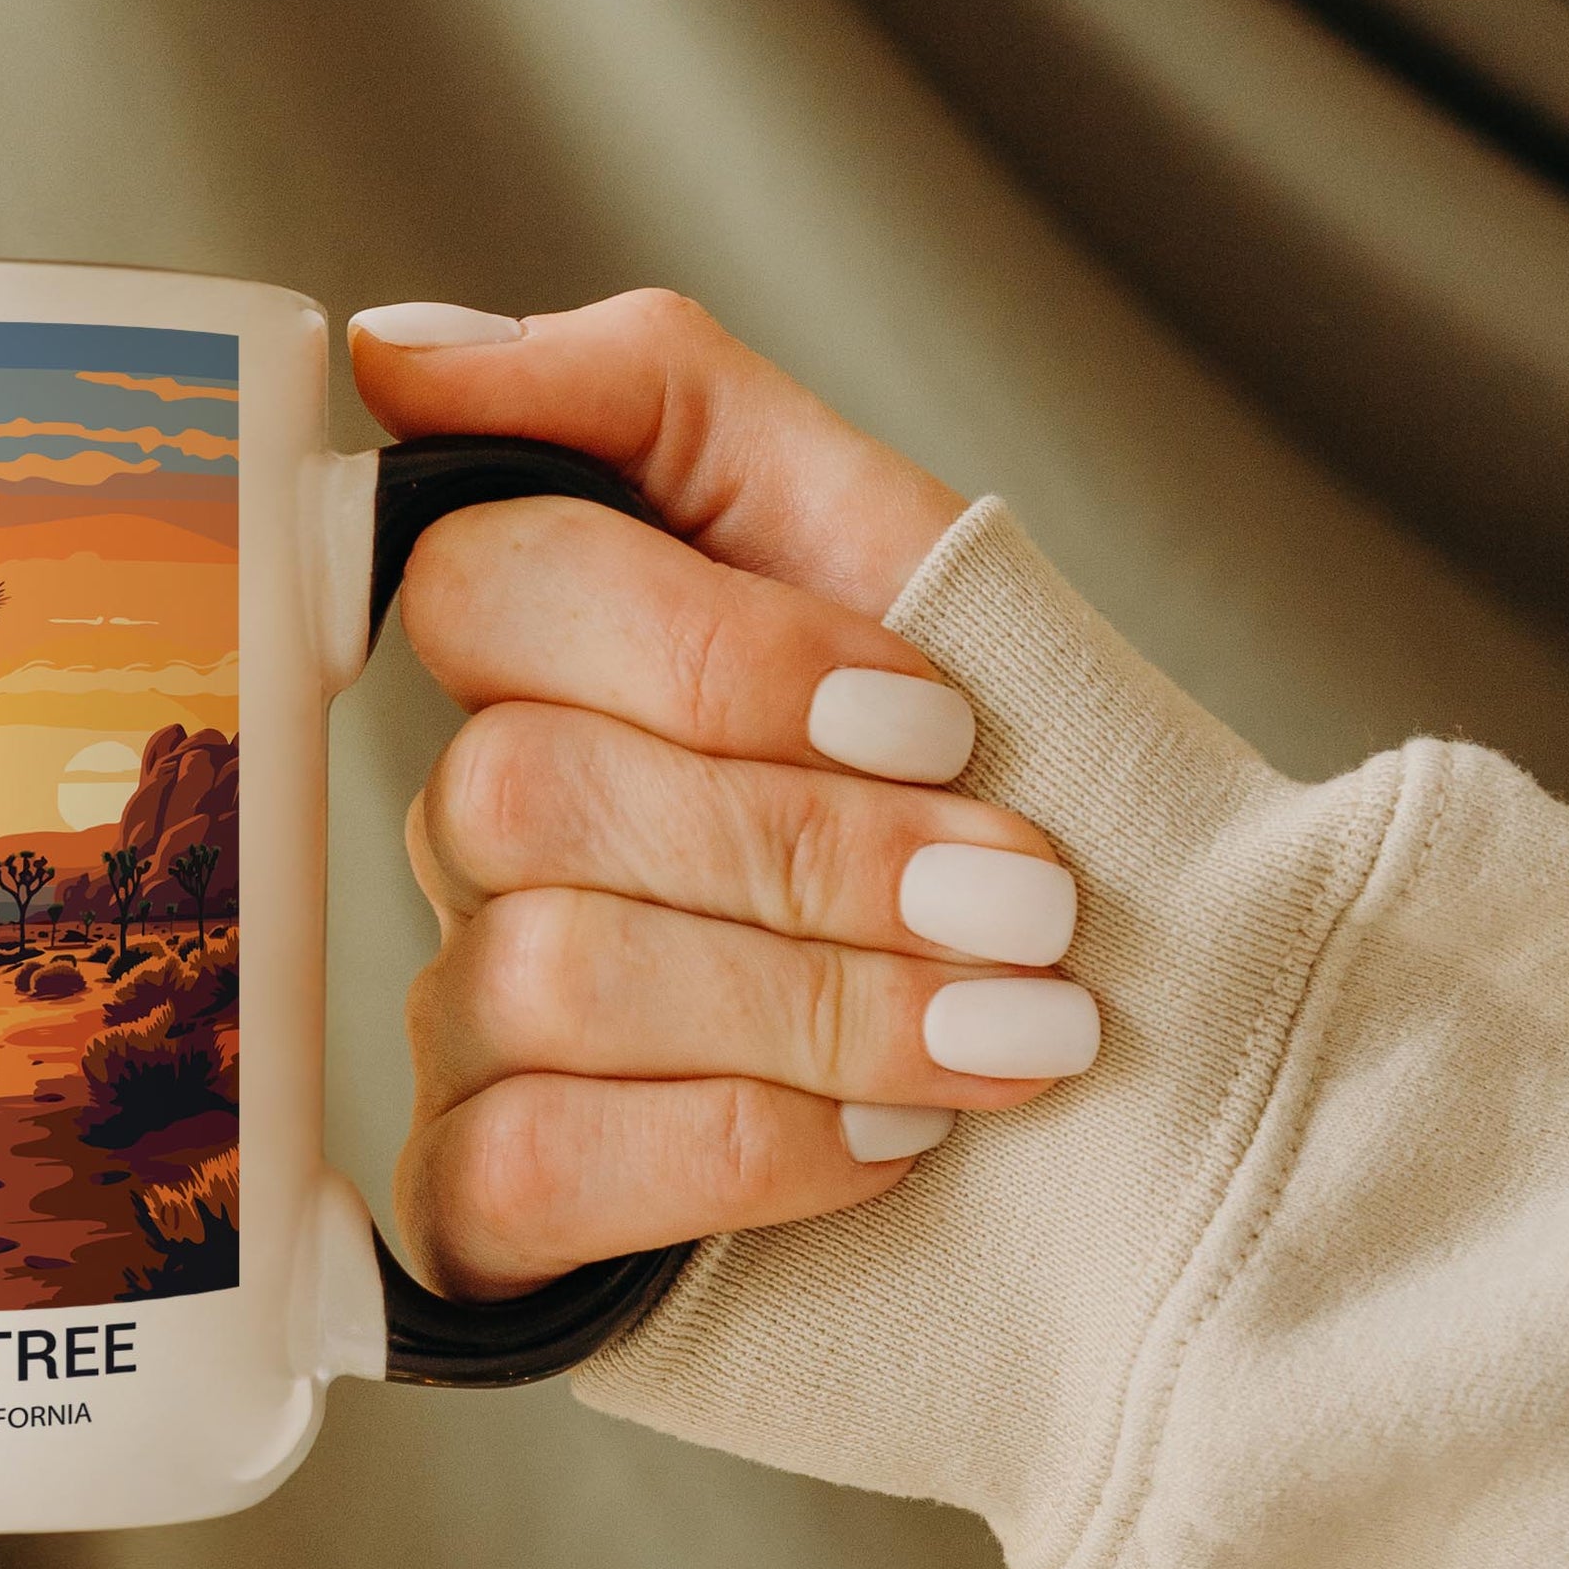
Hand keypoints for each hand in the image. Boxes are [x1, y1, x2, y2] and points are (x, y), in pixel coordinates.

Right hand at [348, 289, 1096, 1296]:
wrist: (1171, 1101)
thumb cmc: (1025, 810)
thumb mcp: (904, 562)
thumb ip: (659, 402)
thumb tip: (398, 353)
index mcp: (558, 663)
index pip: (486, 585)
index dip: (719, 655)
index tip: (943, 717)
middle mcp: (483, 839)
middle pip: (517, 793)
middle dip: (814, 850)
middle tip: (1022, 899)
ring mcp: (465, 1026)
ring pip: (539, 975)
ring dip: (818, 1005)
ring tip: (1011, 1036)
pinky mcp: (485, 1214)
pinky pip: (521, 1166)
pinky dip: (739, 1150)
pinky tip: (890, 1149)